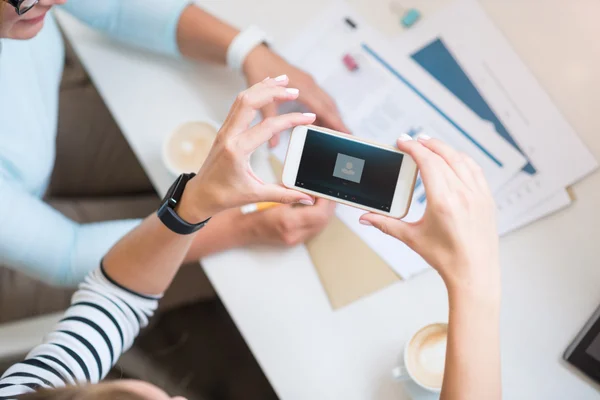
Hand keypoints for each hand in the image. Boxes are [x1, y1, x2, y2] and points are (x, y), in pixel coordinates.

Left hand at [179, 77, 315, 222]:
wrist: (201, 195)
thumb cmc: (225, 196)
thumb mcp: (255, 195)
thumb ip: (283, 195)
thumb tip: (307, 197)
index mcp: (237, 150)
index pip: (269, 127)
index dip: (291, 120)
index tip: (308, 118)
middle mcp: (229, 135)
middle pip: (251, 101)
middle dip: (274, 92)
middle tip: (294, 90)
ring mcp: (225, 130)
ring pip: (243, 98)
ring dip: (263, 87)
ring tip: (283, 80)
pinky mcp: (225, 129)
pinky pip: (238, 104)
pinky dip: (254, 93)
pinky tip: (266, 87)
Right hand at [240, 199, 335, 246]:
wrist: (243, 228)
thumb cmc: (254, 212)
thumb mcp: (274, 194)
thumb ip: (295, 191)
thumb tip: (310, 187)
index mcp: (288, 221)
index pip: (318, 212)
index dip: (325, 200)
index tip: (326, 191)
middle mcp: (293, 233)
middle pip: (323, 220)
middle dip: (329, 206)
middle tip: (328, 195)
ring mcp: (294, 240)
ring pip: (321, 227)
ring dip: (325, 213)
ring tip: (325, 201)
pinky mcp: (294, 241)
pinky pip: (313, 231)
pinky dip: (318, 220)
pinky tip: (317, 211)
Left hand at [243, 45, 349, 146]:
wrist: (255, 54)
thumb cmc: (257, 71)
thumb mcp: (261, 100)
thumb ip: (270, 121)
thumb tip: (273, 144)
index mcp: (301, 88)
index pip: (323, 109)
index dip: (334, 122)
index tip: (345, 132)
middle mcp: (308, 84)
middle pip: (329, 105)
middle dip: (338, 121)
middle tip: (346, 136)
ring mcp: (308, 81)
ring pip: (326, 101)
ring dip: (332, 115)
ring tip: (336, 130)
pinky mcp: (305, 81)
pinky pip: (320, 97)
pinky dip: (325, 108)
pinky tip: (321, 117)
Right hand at [359, 135, 498, 293]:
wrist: (474, 273)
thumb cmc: (446, 258)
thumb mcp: (412, 238)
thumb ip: (386, 224)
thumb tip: (365, 217)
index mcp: (443, 201)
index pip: (427, 162)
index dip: (413, 148)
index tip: (402, 142)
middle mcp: (463, 194)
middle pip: (444, 156)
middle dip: (426, 144)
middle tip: (413, 141)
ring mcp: (479, 195)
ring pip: (461, 160)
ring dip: (445, 149)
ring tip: (431, 145)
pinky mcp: (487, 199)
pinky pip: (475, 170)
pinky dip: (462, 159)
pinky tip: (454, 159)